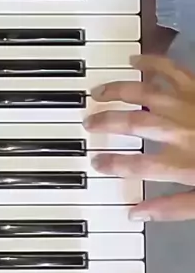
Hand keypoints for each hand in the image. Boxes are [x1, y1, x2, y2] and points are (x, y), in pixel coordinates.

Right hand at [85, 55, 194, 220]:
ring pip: (145, 93)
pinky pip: (171, 69)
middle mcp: (181, 130)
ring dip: (118, 91)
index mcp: (183, 163)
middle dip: (106, 123)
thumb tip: (134, 213)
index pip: (137, 166)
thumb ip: (171, 208)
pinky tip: (134, 60)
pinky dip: (151, 62)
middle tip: (88, 123)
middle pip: (133, 124)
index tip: (95, 162)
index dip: (112, 164)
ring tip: (98, 92)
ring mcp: (189, 104)